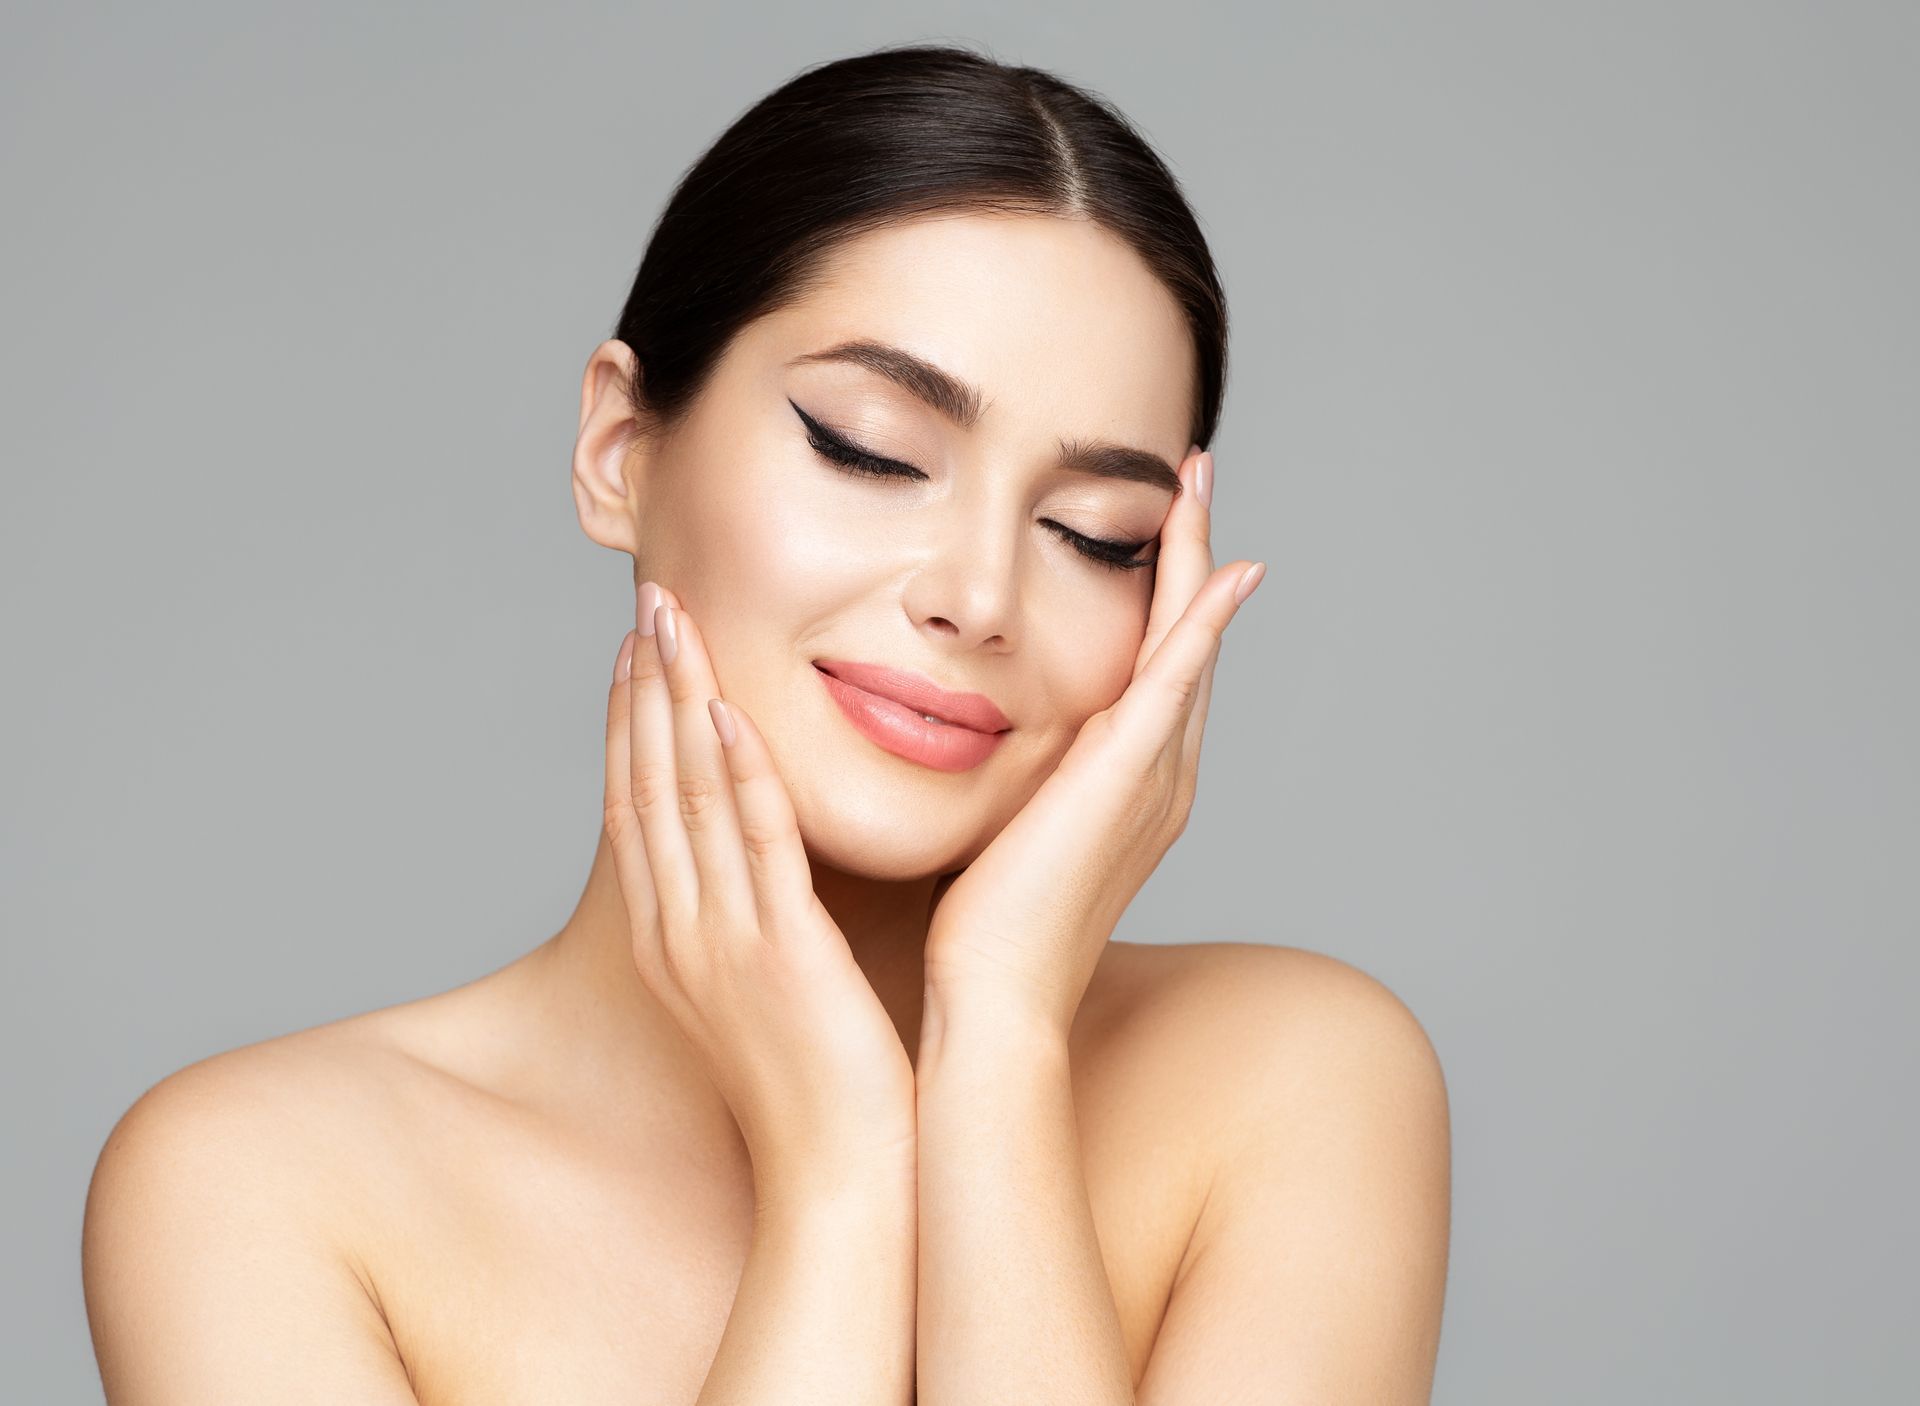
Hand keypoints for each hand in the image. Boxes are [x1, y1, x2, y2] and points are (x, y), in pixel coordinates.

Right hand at [604, 581, 916, 1205]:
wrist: (840, 1176)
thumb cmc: (818, 1084)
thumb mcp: (765, 984)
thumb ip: (755, 912)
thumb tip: (767, 853)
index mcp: (671, 941)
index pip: (636, 807)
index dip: (630, 724)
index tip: (635, 652)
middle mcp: (679, 934)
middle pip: (644, 786)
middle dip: (640, 690)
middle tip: (646, 604)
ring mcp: (721, 943)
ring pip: (686, 799)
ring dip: (675, 703)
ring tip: (670, 623)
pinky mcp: (780, 953)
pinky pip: (753, 847)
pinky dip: (736, 774)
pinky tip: (727, 711)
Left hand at [922, 447, 1264, 1035]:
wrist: (996, 1002)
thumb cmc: (985, 935)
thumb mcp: (1004, 834)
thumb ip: (1013, 786)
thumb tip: (978, 750)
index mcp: (1129, 788)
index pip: (1153, 670)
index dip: (1161, 599)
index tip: (1156, 531)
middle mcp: (1158, 776)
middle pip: (1183, 643)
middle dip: (1191, 558)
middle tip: (1197, 479)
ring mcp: (1154, 775)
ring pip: (1185, 643)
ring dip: (1195, 560)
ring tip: (1200, 485)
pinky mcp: (1129, 776)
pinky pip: (1176, 678)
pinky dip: (1203, 621)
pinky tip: (1226, 568)